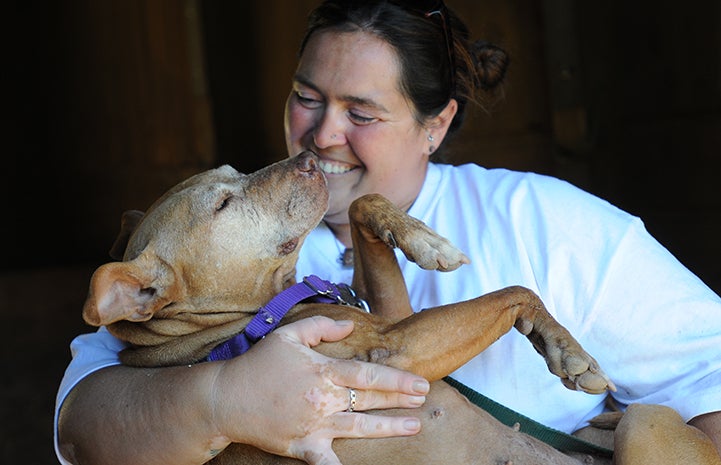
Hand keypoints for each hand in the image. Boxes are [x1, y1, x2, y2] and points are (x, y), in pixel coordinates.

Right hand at [208, 316, 429, 464]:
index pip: (368, 375)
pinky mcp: (303, 446)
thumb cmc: (258, 364)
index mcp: (322, 371)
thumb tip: (350, 326)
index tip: (420, 383)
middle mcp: (323, 399)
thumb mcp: (288, 335)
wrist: (226, 398)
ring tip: (413, 426)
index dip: (397, 379)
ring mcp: (314, 425)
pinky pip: (326, 463)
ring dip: (388, 427)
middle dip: (400, 400)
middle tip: (423, 399)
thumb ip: (322, 327)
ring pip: (359, 427)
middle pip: (370, 400)